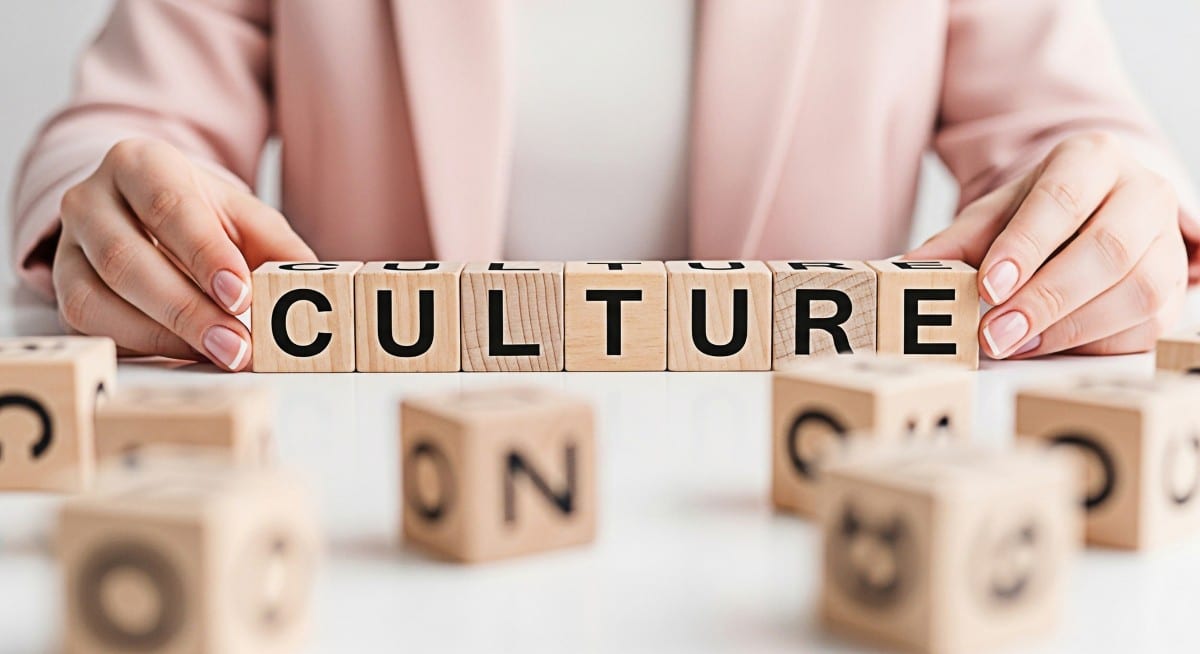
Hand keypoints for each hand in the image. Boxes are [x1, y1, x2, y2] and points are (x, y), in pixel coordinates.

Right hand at [52, 138, 314, 369]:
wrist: (147, 212)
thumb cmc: (203, 215)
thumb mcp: (246, 218)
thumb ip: (281, 249)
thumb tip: (318, 288)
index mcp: (140, 163)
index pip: (168, 208)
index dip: (204, 254)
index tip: (241, 295)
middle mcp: (90, 199)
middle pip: (127, 259)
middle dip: (187, 310)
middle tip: (237, 345)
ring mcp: (68, 246)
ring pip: (98, 298)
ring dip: (163, 336)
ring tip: (219, 354)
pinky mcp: (62, 288)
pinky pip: (90, 325)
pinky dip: (141, 346)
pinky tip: (185, 353)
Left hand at [908, 132, 1186, 358]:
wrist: (1095, 213)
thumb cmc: (1039, 213)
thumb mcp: (993, 215)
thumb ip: (955, 242)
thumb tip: (904, 269)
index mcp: (1093, 158)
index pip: (1063, 198)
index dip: (1027, 245)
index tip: (990, 285)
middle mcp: (1143, 192)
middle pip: (1108, 249)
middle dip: (1046, 298)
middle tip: (996, 333)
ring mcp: (1168, 242)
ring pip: (1136, 290)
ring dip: (1070, 327)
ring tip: (1016, 344)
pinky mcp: (1175, 289)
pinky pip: (1146, 325)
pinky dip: (1093, 343)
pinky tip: (1049, 346)